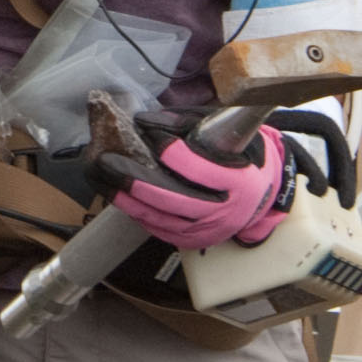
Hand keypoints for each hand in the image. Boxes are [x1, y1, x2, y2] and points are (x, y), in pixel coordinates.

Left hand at [119, 122, 290, 252]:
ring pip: (160, 217)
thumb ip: (185, 124)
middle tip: (106, 162)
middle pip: (172, 198)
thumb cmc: (239, 157)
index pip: (198, 168)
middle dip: (135, 181)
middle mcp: (224, 211)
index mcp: (238, 181)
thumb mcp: (223, 134)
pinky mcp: (193, 241)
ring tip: (102, 178)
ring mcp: (207, 230)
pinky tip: (119, 196)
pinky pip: (159, 228)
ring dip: (127, 199)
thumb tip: (144, 121)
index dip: (170, 151)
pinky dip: (137, 212)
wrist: (259, 197)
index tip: (146, 131)